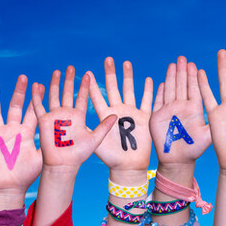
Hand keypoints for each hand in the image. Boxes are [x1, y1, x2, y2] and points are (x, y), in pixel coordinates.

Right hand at [0, 75, 40, 209]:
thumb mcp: (43, 156)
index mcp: (27, 132)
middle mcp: (13, 129)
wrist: (11, 187)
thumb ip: (51, 143)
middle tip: (24, 76)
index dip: (36, 99)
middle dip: (20, 92)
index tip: (41, 84)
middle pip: (16, 106)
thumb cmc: (28, 174)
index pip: (33, 111)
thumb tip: (68, 136)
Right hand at [31, 66, 116, 169]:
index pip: (82, 97)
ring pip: (54, 96)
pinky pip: (39, 106)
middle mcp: (67, 114)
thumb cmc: (79, 154)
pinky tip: (36, 85)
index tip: (88, 73)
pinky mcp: (43, 121)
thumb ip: (104, 126)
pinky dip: (37, 96)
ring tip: (56, 71)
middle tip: (70, 67)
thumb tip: (116, 115)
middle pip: (67, 92)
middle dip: (69, 80)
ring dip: (54, 84)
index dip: (84, 86)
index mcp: (79, 116)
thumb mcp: (95, 138)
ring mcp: (54, 116)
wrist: (64, 165)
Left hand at [90, 57, 152, 172]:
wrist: (128, 166)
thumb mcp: (96, 142)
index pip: (97, 96)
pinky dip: (149, 91)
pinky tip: (149, 80)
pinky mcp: (144, 118)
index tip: (87, 72)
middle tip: (108, 59)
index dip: (92, 85)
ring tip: (126, 63)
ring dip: (128, 77)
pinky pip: (148, 101)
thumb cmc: (111, 157)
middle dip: (111, 74)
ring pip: (130, 90)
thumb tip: (76, 118)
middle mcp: (118, 111)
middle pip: (114, 88)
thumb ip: (89, 128)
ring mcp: (131, 113)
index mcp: (105, 115)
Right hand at [149, 57, 211, 165]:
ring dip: (171, 77)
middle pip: (181, 85)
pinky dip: (158, 92)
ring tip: (173, 64)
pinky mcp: (158, 117)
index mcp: (194, 109)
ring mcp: (169, 111)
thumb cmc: (195, 149)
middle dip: (182, 71)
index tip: (193, 64)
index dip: (193, 77)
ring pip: (170, 90)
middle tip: (182, 58)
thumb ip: (214, 124)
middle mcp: (182, 107)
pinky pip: (158, 101)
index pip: (194, 89)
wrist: (178, 160)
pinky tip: (160, 82)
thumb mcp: (208, 136)